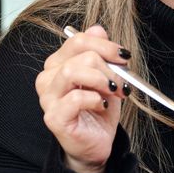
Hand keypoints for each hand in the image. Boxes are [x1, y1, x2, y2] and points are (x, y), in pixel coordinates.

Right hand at [34, 24, 130, 172]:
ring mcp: (48, 98)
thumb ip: (101, 54)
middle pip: (79, 55)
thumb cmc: (99, 110)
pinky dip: (94, 99)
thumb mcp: (106, 78)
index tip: (125, 57)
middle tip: (123, 83)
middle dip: (109, 67)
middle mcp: (48, 78)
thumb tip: (98, 29)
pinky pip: (74, 98)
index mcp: (59, 64)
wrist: (97, 144)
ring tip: (115, 92)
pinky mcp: (54, 117)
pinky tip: (103, 105)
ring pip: (72, 71)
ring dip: (101, 80)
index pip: (78, 41)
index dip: (105, 46)